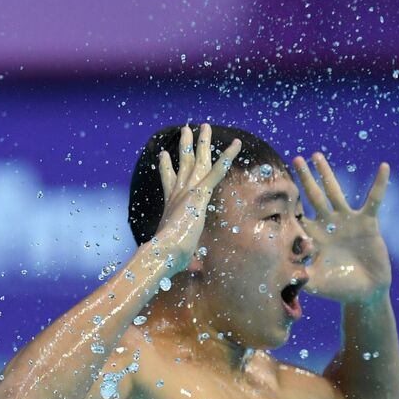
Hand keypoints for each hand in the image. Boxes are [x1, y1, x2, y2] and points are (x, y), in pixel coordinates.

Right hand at [151, 123, 241, 275]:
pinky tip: (236, 144)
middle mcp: (176, 193)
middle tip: (186, 129)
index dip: (165, 167)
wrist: (162, 255)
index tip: (162, 155)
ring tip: (204, 125)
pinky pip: (217, 171)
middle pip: (182, 163)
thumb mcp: (174, 254)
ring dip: (202, 142)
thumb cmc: (165, 259)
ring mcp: (187, 192)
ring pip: (197, 160)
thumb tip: (174, 274)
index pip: (169, 180)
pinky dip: (227, 157)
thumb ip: (176, 257)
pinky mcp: (199, 195)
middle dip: (185, 146)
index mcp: (170, 205)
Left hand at [293, 153, 391, 304]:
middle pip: (312, 197)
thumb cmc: (337, 288)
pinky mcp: (367, 223)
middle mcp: (327, 225)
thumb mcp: (315, 283)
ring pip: (334, 192)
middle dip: (304, 179)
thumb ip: (300, 277)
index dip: (287, 205)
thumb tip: (287, 275)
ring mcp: (346, 221)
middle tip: (294, 159)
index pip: (296, 217)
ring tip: (316, 155)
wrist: (365, 291)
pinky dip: (379, 185)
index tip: (273, 189)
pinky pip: (374, 200)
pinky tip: (384, 167)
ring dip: (326, 173)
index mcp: (312, 237)